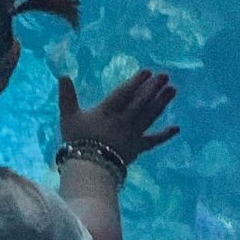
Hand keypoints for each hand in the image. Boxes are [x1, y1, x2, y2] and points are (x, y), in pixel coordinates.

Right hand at [57, 67, 178, 167]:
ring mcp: (133, 134)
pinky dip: (165, 135)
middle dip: (153, 88)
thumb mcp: (68, 116)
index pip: (125, 93)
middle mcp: (124, 120)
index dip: (136, 81)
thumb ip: (67, 96)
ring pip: (150, 115)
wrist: (89, 168)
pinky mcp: (138, 148)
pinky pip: (153, 140)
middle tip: (165, 76)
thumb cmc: (76, 140)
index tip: (148, 71)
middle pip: (141, 101)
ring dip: (162, 102)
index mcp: (107, 111)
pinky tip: (177, 128)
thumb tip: (63, 75)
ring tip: (173, 90)